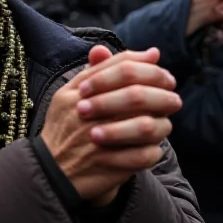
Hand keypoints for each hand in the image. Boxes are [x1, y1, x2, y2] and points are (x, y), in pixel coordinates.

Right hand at [40, 46, 180, 205]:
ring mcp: (96, 140)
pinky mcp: (107, 166)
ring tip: (164, 124)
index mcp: (78, 91)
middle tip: (173, 100)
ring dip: (161, 124)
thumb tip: (150, 52)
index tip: (165, 76)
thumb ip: (104, 69)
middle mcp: (85, 113)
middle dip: (162, 96)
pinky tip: (152, 147)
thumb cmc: (67, 126)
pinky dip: (153, 151)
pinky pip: (142, 156)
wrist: (48, 170)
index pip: (121, 69)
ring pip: (145, 127)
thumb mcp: (72, 92)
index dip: (150, 70)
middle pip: (136, 96)